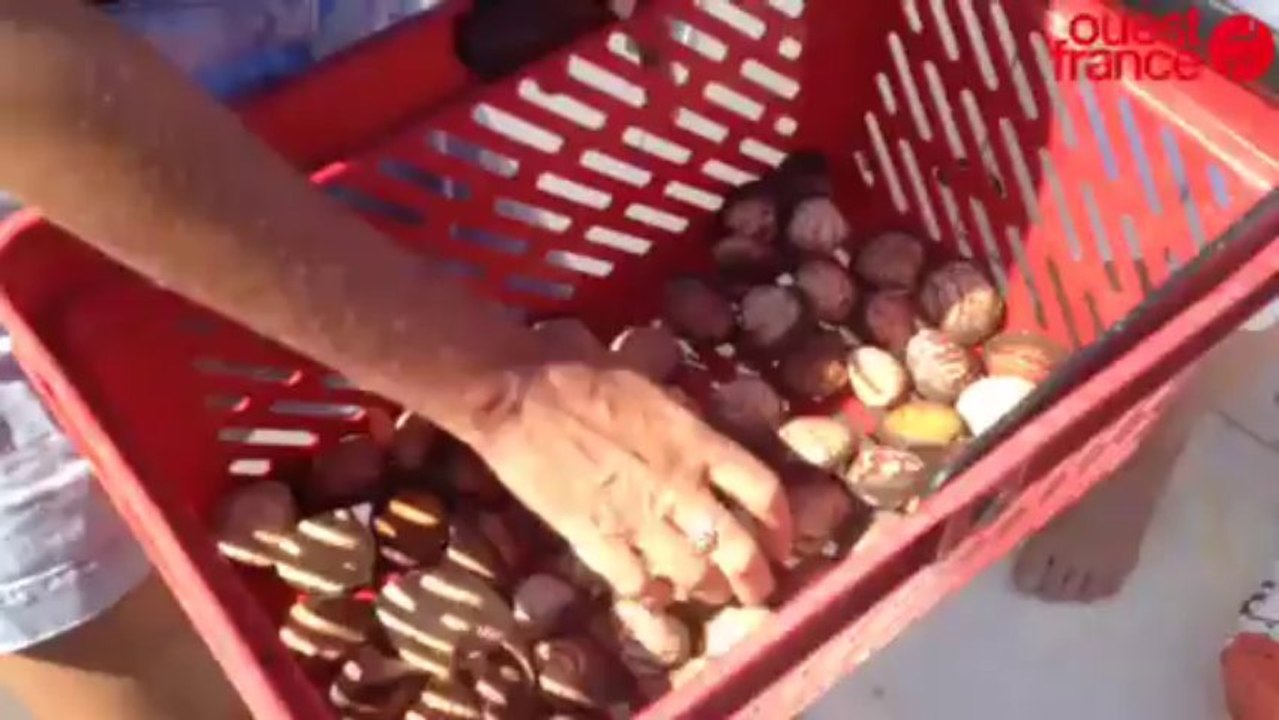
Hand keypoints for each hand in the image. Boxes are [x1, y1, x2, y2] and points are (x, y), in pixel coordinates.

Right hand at [471, 363, 792, 605]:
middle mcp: (677, 485)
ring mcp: (636, 517)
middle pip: (737, 548)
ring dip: (707, 589)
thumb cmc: (577, 370)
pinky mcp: (593, 538)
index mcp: (695, 440)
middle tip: (757, 589)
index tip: (783, 541)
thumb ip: (679, 415)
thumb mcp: (648, 381)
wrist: (515, 394)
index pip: (762, 490)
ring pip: (692, 574)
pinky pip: (635, 582)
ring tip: (709, 593)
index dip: (782, 524)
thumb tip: (698, 425)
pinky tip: (654, 593)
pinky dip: (651, 594)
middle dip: (754, 578)